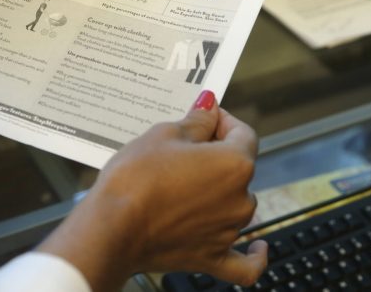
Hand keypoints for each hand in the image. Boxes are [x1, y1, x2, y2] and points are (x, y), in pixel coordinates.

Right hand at [37, 91, 266, 290]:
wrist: (111, 227)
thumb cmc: (135, 179)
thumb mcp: (163, 135)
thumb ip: (196, 122)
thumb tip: (210, 108)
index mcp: (235, 165)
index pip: (244, 134)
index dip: (224, 122)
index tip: (206, 118)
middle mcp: (240, 200)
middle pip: (239, 169)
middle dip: (216, 156)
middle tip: (182, 150)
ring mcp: (228, 231)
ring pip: (235, 205)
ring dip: (217, 193)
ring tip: (181, 185)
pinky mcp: (211, 257)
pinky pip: (244, 262)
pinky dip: (254, 256)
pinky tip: (259, 248)